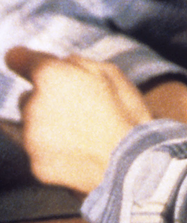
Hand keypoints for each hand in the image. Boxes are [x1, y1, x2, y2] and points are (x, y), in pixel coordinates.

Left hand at [5, 47, 152, 193]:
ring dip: (47, 125)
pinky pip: (39, 150)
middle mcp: (32, 105)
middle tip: (77, 107)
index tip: (27, 63)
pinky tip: (78, 151)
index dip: (25, 60)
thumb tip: (61, 63)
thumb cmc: (126, 113)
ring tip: (80, 132)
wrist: (133, 163)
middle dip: (45, 99)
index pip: (17, 58)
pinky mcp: (36, 164)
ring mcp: (31, 138)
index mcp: (51, 76)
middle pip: (27, 96)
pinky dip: (53, 150)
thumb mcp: (110, 73)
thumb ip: (77, 63)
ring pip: (30, 124)